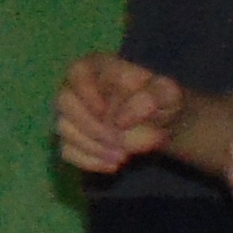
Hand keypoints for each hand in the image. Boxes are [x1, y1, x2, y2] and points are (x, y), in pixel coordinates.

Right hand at [54, 53, 182, 174]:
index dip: (87, 93)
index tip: (105, 113)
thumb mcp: (168, 94)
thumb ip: (149, 98)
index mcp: (98, 66)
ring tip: (122, 157)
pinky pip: (67, 150)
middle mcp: (76, 87)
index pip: (78, 72)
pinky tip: (112, 166)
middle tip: (118, 142)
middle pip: (64, 102)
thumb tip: (120, 121)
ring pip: (64, 129)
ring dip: (92, 147)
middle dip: (91, 126)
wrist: (162, 123)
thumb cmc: (162, 101)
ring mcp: (70, 113)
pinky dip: (88, 161)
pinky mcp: (70, 137)